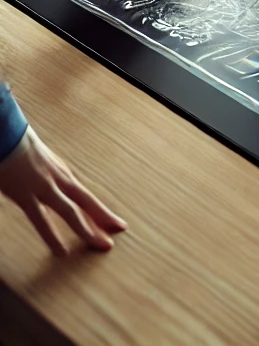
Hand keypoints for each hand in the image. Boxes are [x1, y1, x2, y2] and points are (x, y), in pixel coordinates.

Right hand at [0, 127, 126, 255]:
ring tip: (102, 245)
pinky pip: (41, 220)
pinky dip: (53, 237)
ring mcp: (45, 187)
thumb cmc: (19, 147)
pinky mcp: (27, 194)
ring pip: (72, 212)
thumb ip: (48, 176)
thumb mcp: (40, 162)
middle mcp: (60, 179)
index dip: (100, 211)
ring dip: (87, 229)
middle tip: (119, 233)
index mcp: (62, 173)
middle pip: (87, 202)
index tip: (114, 223)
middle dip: (103, 219)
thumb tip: (50, 187)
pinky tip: (62, 252)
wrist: (7, 134)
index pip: (86, 197)